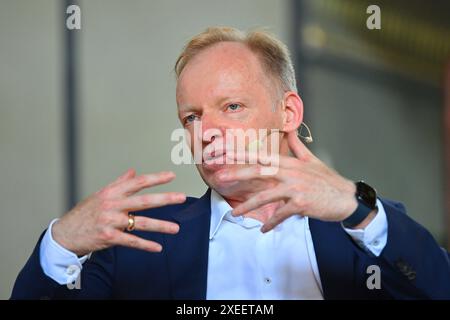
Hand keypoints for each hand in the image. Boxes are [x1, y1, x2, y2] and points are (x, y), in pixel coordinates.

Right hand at [52, 169, 185, 255]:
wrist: (65, 233)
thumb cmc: (84, 213)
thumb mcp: (100, 194)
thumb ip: (118, 183)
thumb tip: (132, 171)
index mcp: (112, 192)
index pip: (137, 182)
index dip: (155, 178)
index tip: (171, 175)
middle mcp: (112, 205)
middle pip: (143, 200)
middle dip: (164, 199)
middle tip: (181, 197)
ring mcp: (110, 221)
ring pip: (140, 222)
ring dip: (160, 226)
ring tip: (175, 228)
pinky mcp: (108, 237)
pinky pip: (131, 241)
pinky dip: (145, 244)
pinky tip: (157, 247)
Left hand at [218, 131, 361, 232]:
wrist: (347, 198)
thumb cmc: (328, 180)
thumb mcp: (312, 160)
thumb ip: (297, 147)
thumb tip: (289, 130)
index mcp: (291, 162)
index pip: (263, 155)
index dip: (244, 153)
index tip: (226, 152)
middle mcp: (291, 173)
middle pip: (259, 171)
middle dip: (238, 173)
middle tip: (220, 177)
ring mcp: (295, 188)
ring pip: (266, 196)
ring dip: (248, 206)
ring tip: (234, 213)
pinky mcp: (301, 204)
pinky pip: (280, 214)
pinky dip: (271, 223)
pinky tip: (263, 229)